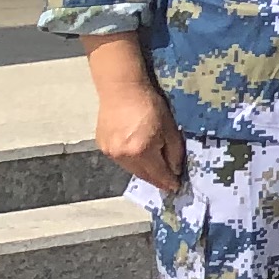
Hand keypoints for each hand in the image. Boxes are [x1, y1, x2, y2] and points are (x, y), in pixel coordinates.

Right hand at [94, 73, 184, 194]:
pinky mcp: (103, 146)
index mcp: (142, 151)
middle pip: (143, 175)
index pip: (158, 174)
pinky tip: (138, 157)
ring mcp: (110, 152)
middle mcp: (123, 155)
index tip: (176, 187)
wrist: (122, 90)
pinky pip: (120, 160)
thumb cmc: (150, 106)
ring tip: (154, 170)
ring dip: (143, 171)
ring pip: (131, 169)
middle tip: (167, 182)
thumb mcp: (170, 129)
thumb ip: (174, 153)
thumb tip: (175, 170)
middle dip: (156, 179)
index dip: (168, 182)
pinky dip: (131, 161)